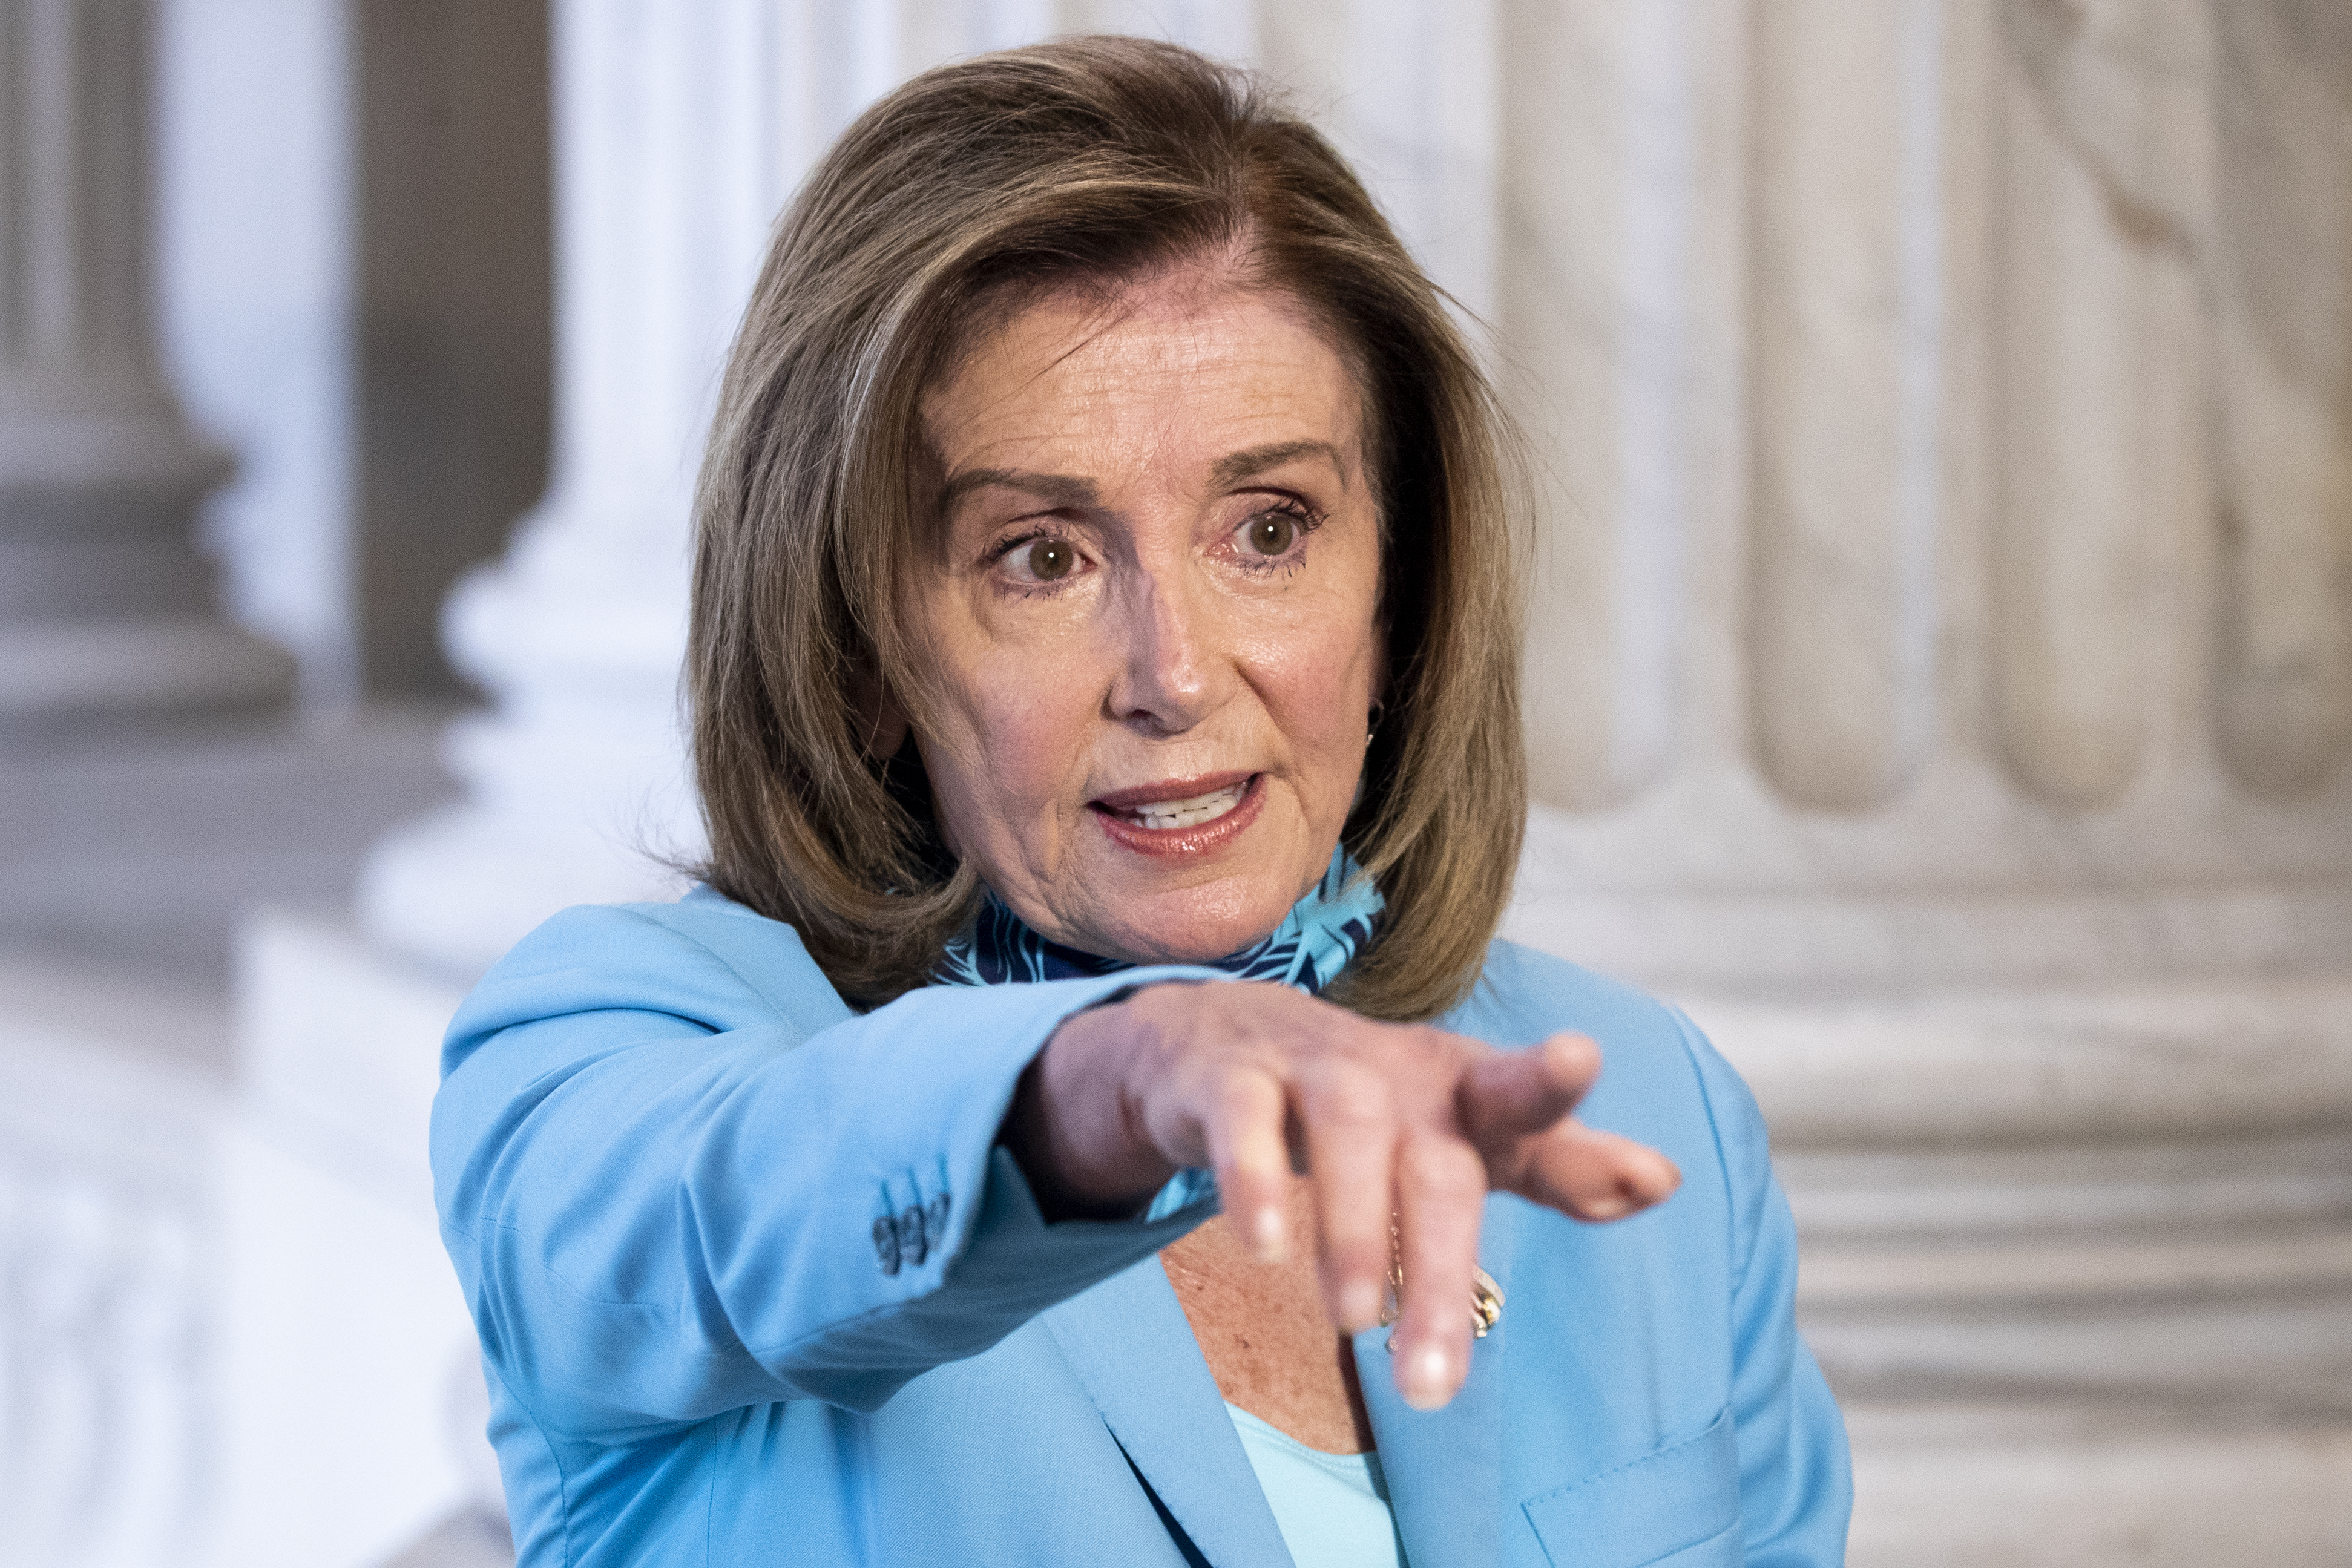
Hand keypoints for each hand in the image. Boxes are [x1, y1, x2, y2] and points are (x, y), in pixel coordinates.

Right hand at [1001, 981, 1680, 1408]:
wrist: (1225, 1041)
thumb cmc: (1377, 1107)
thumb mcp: (1466, 1132)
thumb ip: (1561, 1162)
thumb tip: (1666, 1181)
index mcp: (1459, 1090)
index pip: (1515, 1093)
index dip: (1550, 1087)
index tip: (1586, 1067)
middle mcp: (1394, 1075)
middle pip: (1434, 1166)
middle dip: (1440, 1269)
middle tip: (1432, 1384)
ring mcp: (1310, 1069)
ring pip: (1346, 1131)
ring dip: (1354, 1227)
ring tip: (1354, 1320)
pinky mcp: (1230, 1080)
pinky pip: (1242, 1120)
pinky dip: (1252, 1178)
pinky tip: (1264, 1245)